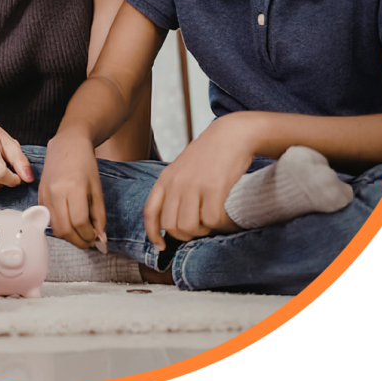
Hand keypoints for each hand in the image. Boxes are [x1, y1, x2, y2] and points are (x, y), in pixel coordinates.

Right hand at [38, 132, 105, 249]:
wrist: (67, 144)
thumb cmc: (85, 163)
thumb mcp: (97, 189)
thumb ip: (99, 215)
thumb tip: (100, 238)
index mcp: (73, 188)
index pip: (79, 222)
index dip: (89, 235)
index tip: (97, 239)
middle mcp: (55, 192)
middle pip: (64, 230)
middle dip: (79, 241)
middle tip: (90, 243)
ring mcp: (45, 195)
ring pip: (54, 228)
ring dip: (69, 237)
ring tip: (82, 234)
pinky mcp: (39, 196)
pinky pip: (48, 219)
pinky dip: (60, 227)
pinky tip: (71, 224)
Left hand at [143, 115, 252, 249]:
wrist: (231, 134)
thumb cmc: (209, 154)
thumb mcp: (183, 168)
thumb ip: (175, 189)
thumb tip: (171, 221)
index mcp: (165, 179)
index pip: (150, 213)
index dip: (152, 234)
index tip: (161, 246)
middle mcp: (176, 183)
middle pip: (170, 226)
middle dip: (185, 235)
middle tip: (200, 227)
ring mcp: (194, 185)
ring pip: (188, 227)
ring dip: (202, 231)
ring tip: (211, 220)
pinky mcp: (214, 187)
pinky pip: (211, 220)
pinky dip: (219, 225)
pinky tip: (225, 217)